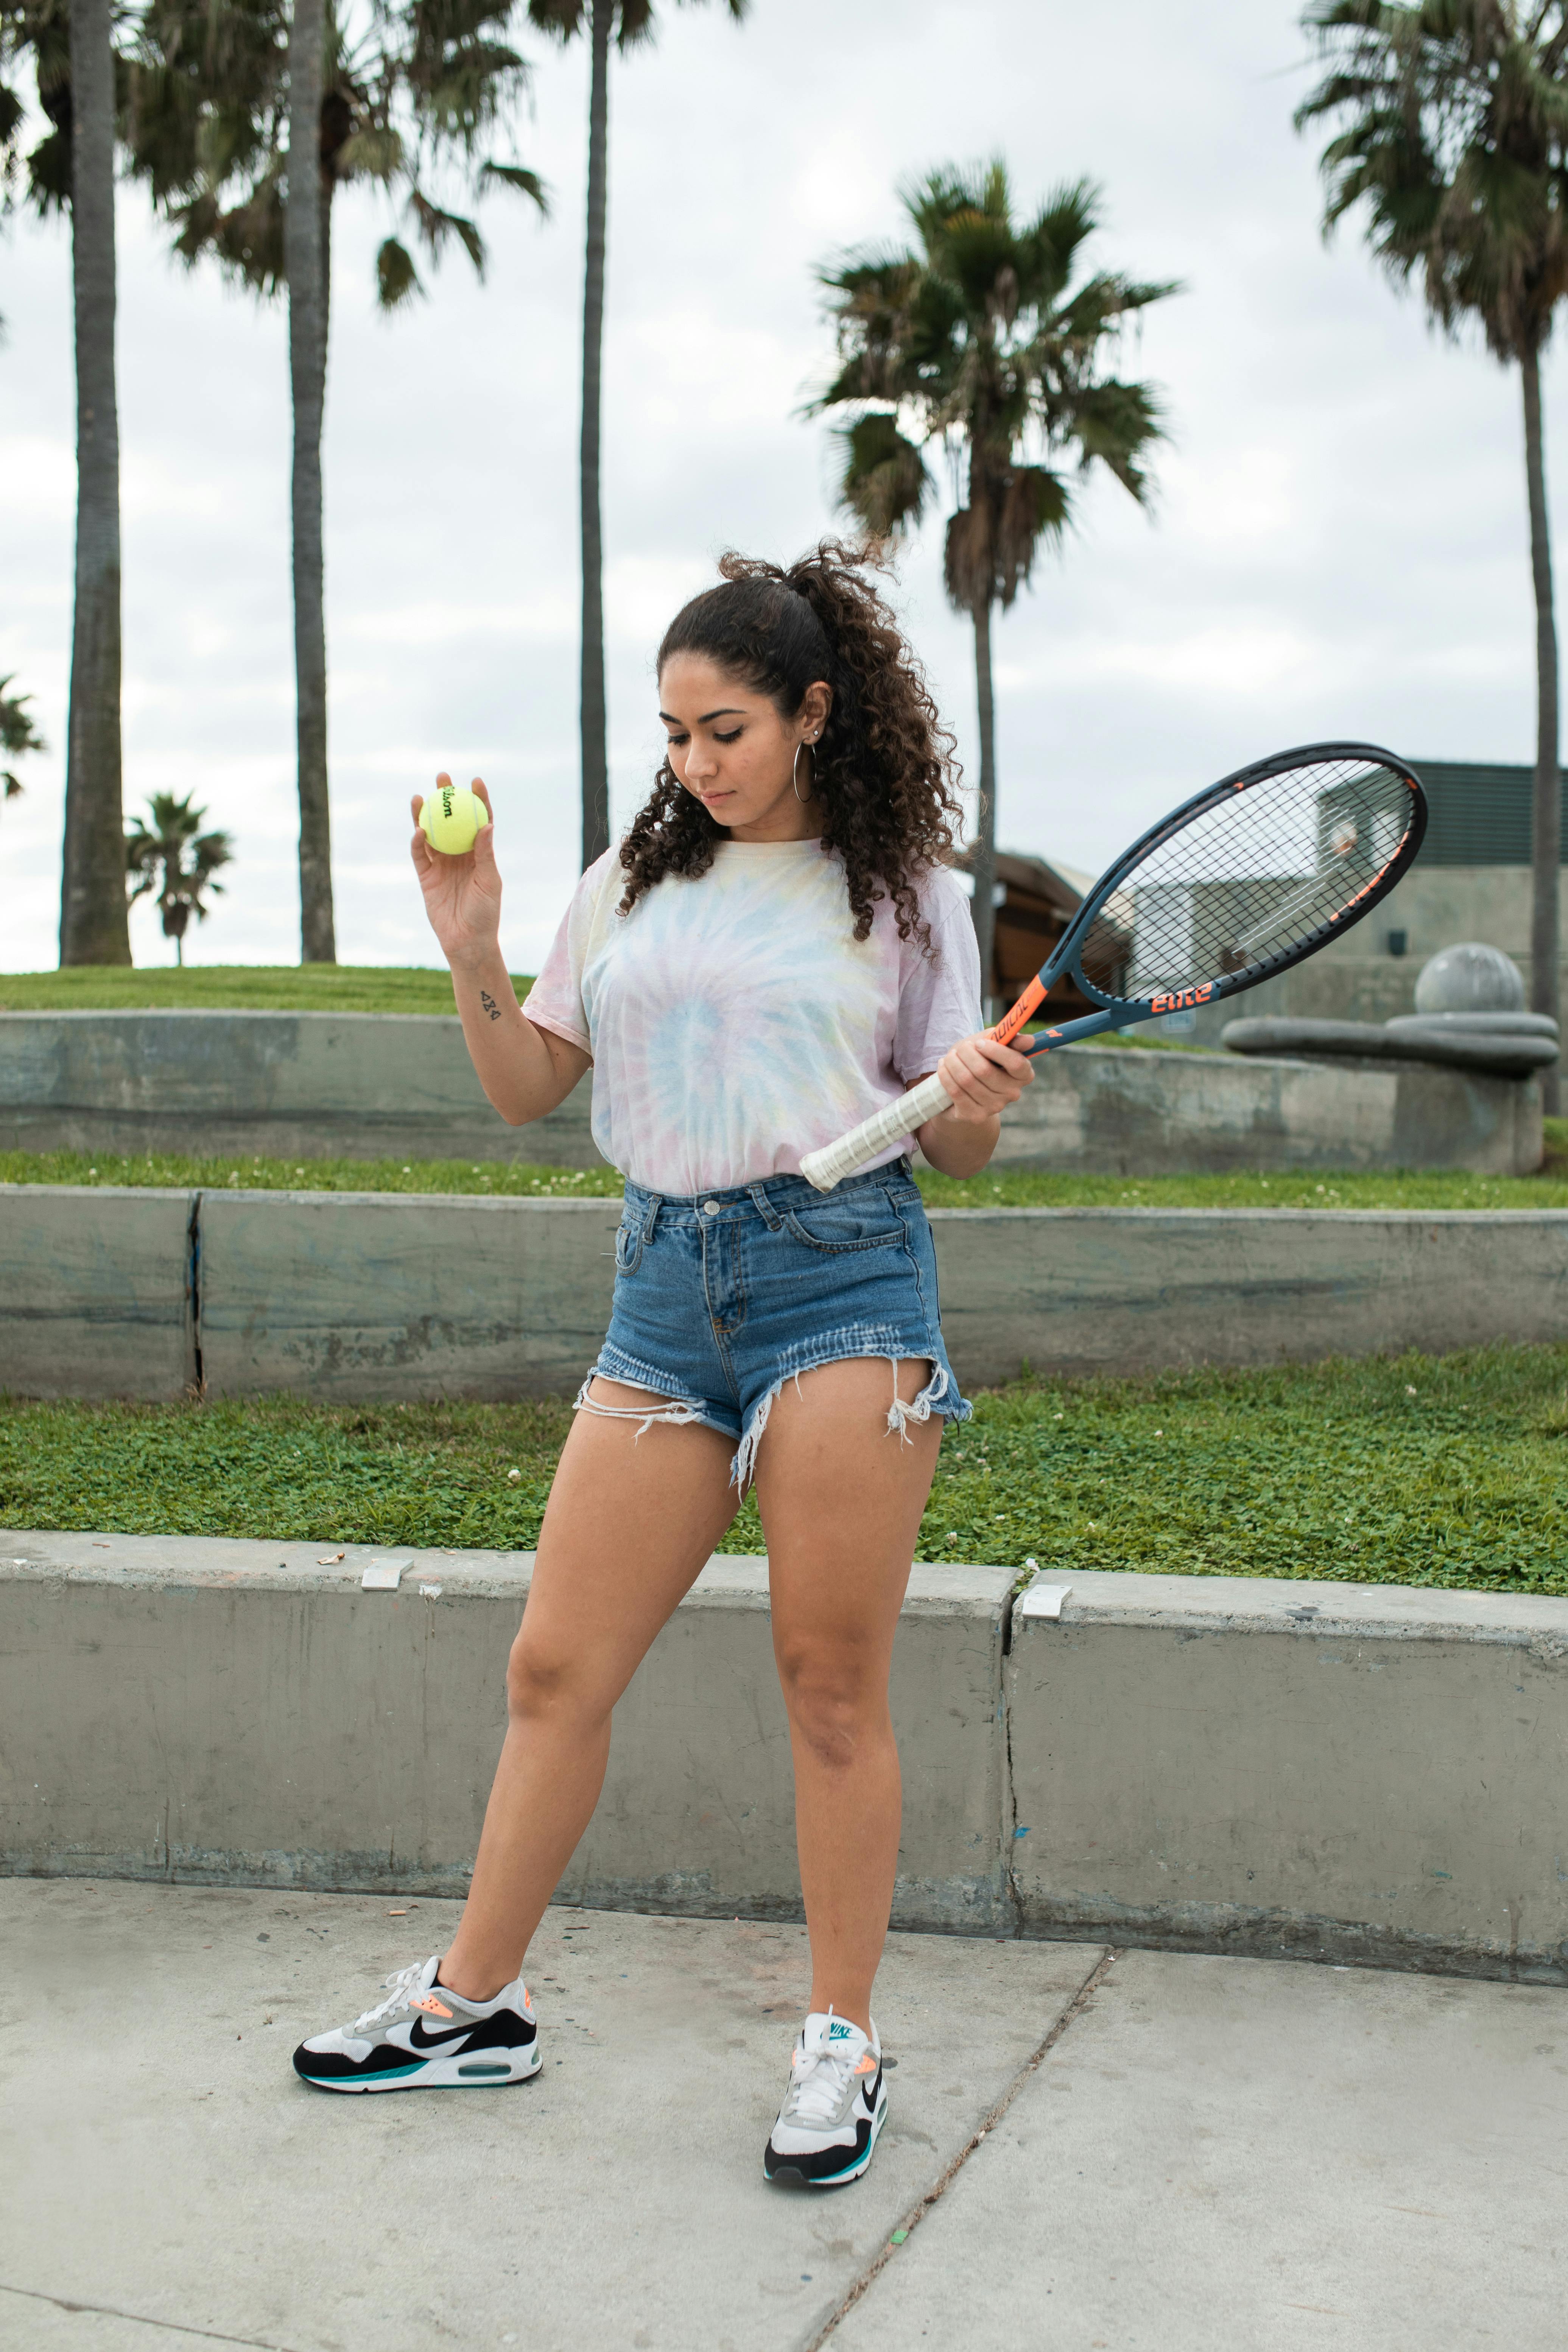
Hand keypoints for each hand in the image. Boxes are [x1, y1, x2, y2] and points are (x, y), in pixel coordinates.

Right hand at [410, 775, 499, 971]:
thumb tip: (487, 824)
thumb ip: (485, 854)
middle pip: (451, 821)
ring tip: (420, 795)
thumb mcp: (489, 882)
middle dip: (445, 798)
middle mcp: (459, 854)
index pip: (478, 820)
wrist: (467, 940)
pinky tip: (418, 829)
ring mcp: (441, 864)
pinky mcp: (426, 876)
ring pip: (431, 833)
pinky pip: (419, 855)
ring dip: (424, 814)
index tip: (475, 781)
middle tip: (442, 778)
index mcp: (479, 853)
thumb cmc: (486, 913)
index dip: (477, 800)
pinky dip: (417, 842)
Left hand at [933, 1030, 1034, 1123]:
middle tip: (961, 1048)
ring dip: (953, 1063)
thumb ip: (1009, 1038)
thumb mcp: (993, 1043)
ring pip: (967, 1080)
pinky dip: (946, 1076)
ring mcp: (994, 1107)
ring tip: (950, 1057)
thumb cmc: (981, 1059)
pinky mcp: (975, 1115)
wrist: (964, 1086)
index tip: (979, 1043)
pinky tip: (944, 1068)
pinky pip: (956, 1092)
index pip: (1016, 1063)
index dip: (995, 1051)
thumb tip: (1029, 1040)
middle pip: (984, 1070)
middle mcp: (1012, 1093)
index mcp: (1023, 1074)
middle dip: (966, 1054)